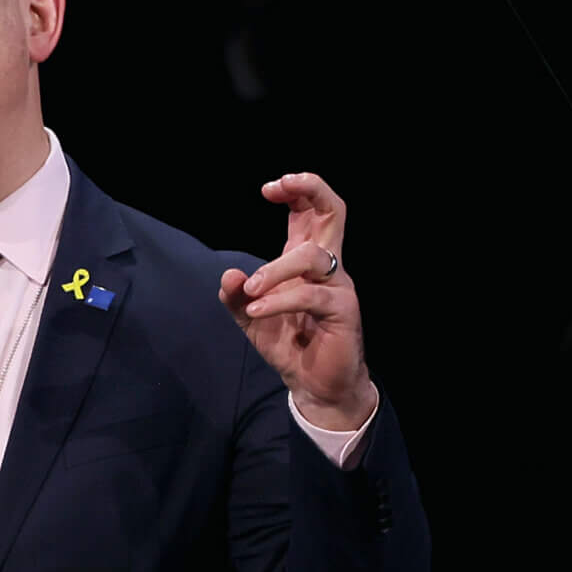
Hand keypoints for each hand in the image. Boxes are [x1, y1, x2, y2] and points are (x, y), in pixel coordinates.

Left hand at [219, 172, 378, 429]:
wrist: (315, 386)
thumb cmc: (290, 346)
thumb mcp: (252, 318)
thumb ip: (237, 296)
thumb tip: (229, 274)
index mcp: (307, 261)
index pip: (311, 211)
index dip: (296, 190)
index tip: (268, 189)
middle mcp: (328, 267)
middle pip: (334, 212)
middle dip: (311, 188)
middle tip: (279, 184)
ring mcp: (338, 287)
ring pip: (312, 255)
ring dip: (275, 268)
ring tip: (251, 289)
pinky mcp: (342, 311)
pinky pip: (310, 296)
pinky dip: (279, 300)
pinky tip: (256, 311)